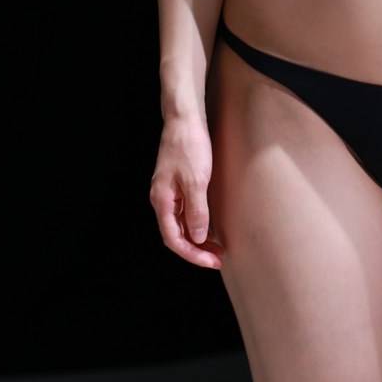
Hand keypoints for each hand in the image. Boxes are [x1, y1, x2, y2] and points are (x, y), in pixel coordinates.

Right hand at [149, 115, 224, 269]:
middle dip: (196, 250)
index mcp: (162, 200)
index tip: (213, 262)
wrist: (184, 119)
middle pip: (176, 235)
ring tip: (218, 247)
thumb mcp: (196, 181)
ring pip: (181, 225)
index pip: (173, 239)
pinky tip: (211, 227)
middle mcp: (162, 199)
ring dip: (198, 239)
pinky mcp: (177, 185)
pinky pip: (185, 212)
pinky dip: (198, 224)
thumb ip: (197, 212)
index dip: (193, 254)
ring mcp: (169, 192)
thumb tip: (198, 238)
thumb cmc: (188, 147)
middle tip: (219, 258)